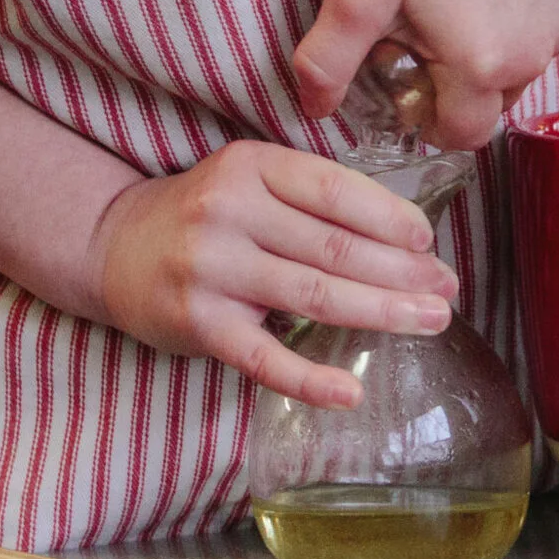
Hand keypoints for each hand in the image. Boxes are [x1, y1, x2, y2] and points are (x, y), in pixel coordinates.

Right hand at [84, 141, 457, 406]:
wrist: (112, 245)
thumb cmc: (204, 214)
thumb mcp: (249, 181)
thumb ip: (310, 198)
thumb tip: (405, 240)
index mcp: (252, 166)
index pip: (335, 189)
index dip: (389, 217)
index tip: (429, 242)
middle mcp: (230, 211)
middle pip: (334, 247)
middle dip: (401, 272)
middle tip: (447, 292)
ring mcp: (213, 269)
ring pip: (314, 295)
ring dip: (380, 312)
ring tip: (428, 323)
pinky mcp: (199, 323)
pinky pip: (264, 357)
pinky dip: (310, 378)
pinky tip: (350, 392)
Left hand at [293, 0, 558, 149]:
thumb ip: (329, 59)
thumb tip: (314, 109)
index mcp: (481, 68)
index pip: (457, 136)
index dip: (422, 117)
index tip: (400, 74)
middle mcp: (531, 61)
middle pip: (485, 111)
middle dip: (449, 89)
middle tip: (415, 31)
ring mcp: (555, 31)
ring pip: (509, 78)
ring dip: (476, 62)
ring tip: (444, 2)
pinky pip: (531, 44)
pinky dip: (502, 32)